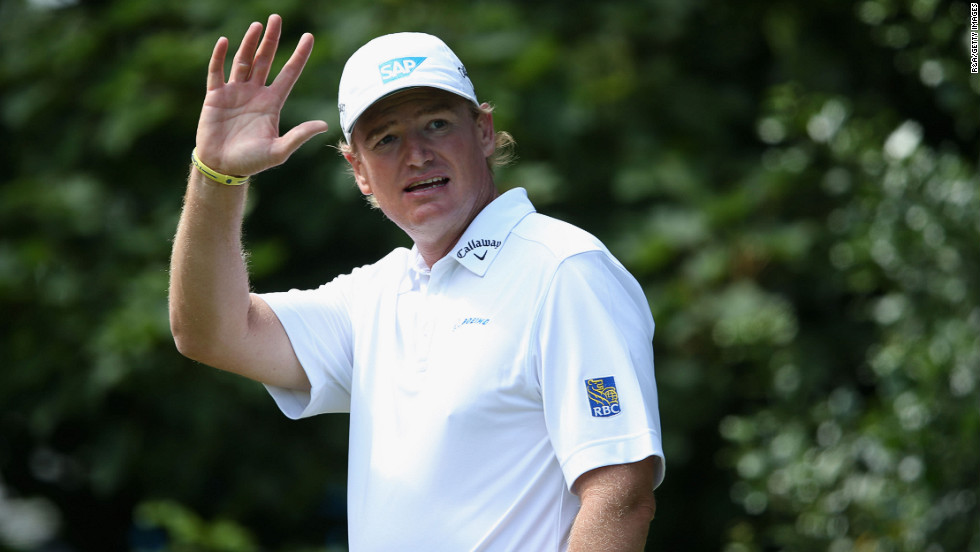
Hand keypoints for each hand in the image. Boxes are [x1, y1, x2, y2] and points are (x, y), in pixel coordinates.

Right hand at [194, 14, 328, 176]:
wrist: (223, 168)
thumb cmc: (252, 162)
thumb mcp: (279, 150)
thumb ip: (299, 136)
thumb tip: (324, 125)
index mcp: (272, 103)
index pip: (289, 73)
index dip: (299, 55)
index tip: (309, 36)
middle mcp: (255, 93)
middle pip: (266, 60)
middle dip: (272, 39)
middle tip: (276, 18)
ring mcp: (235, 92)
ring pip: (244, 61)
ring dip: (250, 43)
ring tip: (257, 25)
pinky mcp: (215, 96)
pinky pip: (217, 72)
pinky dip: (219, 57)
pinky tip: (225, 42)